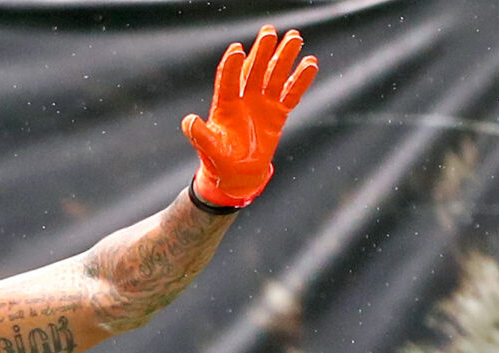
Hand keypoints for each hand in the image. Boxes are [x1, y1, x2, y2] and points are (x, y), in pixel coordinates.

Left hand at [181, 27, 317, 208]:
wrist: (237, 174)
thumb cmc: (218, 160)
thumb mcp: (208, 148)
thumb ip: (199, 135)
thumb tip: (188, 121)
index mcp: (224, 104)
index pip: (227, 81)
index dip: (231, 67)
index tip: (236, 50)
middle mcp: (244, 98)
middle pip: (254, 70)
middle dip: (261, 52)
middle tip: (268, 33)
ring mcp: (262, 103)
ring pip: (274, 76)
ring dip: (284, 58)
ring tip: (294, 38)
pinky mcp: (278, 111)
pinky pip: (291, 93)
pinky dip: (301, 80)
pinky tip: (310, 63)